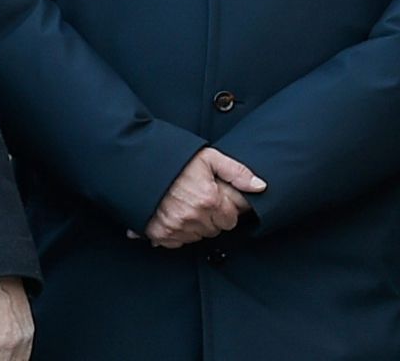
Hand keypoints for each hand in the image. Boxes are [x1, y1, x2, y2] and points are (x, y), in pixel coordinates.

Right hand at [143, 148, 265, 248]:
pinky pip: (176, 243)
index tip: (213, 199)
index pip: (230, 219)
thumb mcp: (208, 157)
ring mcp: (175, 226)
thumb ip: (237, 172)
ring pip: (196, 237)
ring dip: (193, 226)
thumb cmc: (174, 160)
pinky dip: (175, 233)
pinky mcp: (159, 232)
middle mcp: (194, 216)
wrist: (138, 163)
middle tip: (196, 201)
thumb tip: (261, 186)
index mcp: (209, 199)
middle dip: (209, 218)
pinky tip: (171, 216)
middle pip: (214, 230)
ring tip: (182, 207)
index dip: (223, 209)